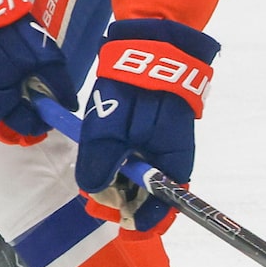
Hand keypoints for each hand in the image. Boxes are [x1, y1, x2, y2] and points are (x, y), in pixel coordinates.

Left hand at [75, 19, 216, 206]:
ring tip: (93, 175)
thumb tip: (93, 188)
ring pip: (141, 178)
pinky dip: (120, 164)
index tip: (113, 218)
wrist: (153, 46)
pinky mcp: (152, 132)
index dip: (140, 220)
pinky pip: (138, 159)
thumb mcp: (111, 130)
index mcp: (172, 165)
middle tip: (92, 194)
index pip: (164, 208)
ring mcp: (162, 146)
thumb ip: (101, 163)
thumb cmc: (137, 91)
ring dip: (118, 182)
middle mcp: (171, 160)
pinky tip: (102, 156)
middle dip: (121, 200)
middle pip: (150, 196)